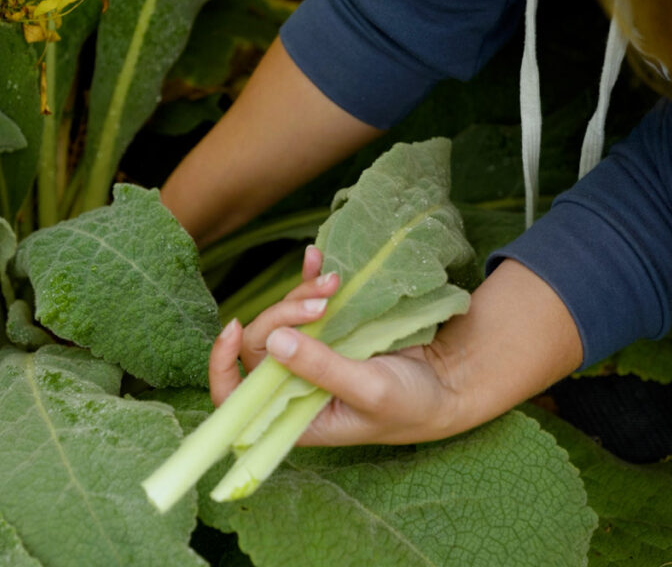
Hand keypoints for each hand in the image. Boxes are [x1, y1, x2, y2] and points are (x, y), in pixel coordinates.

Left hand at [210, 246, 469, 445]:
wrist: (448, 383)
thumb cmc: (409, 404)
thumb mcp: (368, 390)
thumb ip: (322, 369)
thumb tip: (275, 341)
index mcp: (291, 414)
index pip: (234, 396)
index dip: (223, 363)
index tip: (235, 328)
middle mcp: (292, 385)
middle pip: (261, 343)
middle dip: (283, 315)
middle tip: (323, 302)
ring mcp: (309, 354)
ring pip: (283, 318)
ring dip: (302, 294)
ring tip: (336, 281)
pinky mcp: (329, 330)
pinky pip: (306, 301)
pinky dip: (307, 278)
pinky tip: (315, 257)